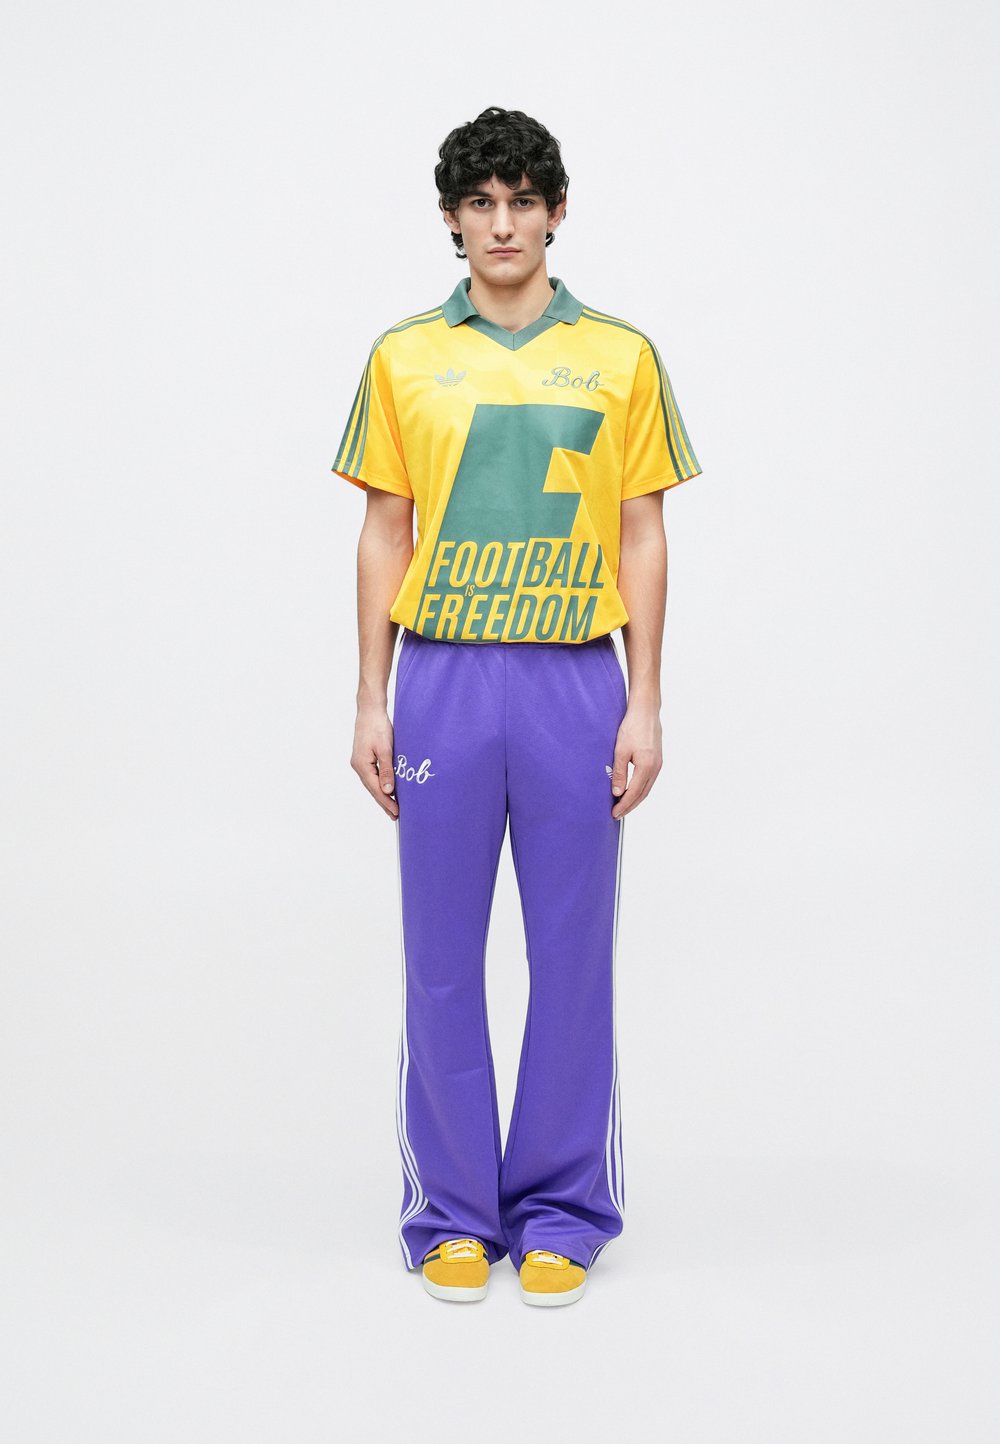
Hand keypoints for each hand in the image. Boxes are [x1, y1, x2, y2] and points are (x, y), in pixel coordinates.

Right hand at [352, 703, 398, 819]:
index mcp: (361, 765)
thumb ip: (387, 771)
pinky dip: (380, 784)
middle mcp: (358, 766)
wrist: (370, 710)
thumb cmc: (378, 726)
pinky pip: (372, 776)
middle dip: (384, 802)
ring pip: (372, 784)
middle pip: (372, 789)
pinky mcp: (363, 758)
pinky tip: (386, 789)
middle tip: (396, 816)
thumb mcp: (386, 749)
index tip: (396, 813)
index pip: (376, 790)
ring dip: (382, 795)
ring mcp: (359, 762)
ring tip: (393, 807)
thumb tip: (388, 791)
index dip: (387, 802)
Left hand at [610, 700, 662, 819]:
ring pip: (647, 788)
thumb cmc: (633, 727)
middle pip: (642, 794)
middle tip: (618, 814)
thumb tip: (618, 793)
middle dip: (630, 806)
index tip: (614, 814)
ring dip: (635, 799)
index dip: (624, 805)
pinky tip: (632, 790)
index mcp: (647, 767)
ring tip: (623, 806)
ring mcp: (658, 764)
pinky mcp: (657, 760)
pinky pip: (649, 780)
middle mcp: (655, 768)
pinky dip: (640, 789)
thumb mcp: (621, 750)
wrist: (646, 711)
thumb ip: (620, 773)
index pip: (634, 793)